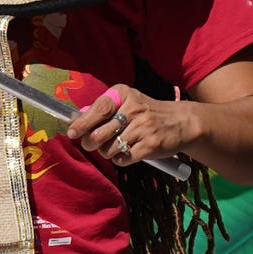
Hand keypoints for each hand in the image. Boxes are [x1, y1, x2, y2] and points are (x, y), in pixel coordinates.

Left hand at [62, 84, 196, 171]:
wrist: (180, 122)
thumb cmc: (146, 113)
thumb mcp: (128, 102)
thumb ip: (103, 109)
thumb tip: (76, 119)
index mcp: (124, 94)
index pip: (99, 109)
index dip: (82, 123)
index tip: (72, 133)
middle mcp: (134, 109)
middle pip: (100, 133)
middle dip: (91, 143)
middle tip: (92, 144)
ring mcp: (143, 128)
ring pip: (109, 148)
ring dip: (107, 152)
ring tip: (115, 147)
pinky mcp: (151, 145)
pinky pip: (123, 158)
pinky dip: (120, 159)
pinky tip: (125, 153)